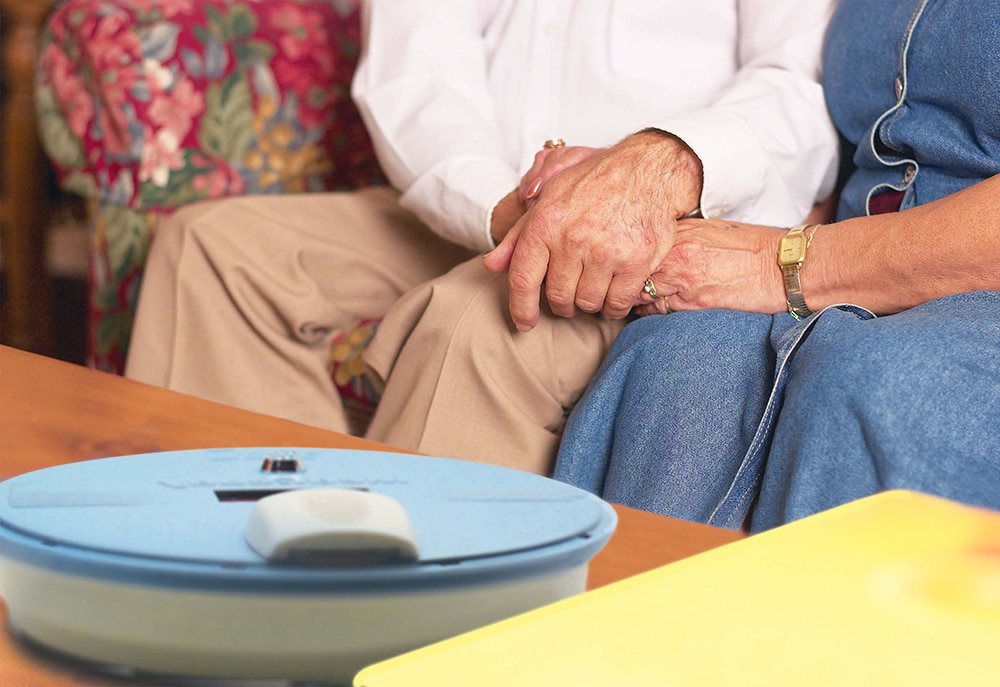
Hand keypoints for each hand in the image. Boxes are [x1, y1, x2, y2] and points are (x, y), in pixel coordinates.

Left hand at [484, 131, 701, 330]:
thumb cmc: (594, 182)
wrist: (646, 169)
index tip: (524, 323)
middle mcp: (573, 240)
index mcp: (545, 224)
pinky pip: (617, 303)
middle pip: (558, 297)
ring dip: (589, 304)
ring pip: (587, 303)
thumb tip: (491, 266)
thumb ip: (518, 236)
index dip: (520, 308)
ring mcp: (606, 253)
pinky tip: (614, 295)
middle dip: (562, 304)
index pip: (523, 279)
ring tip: (594, 289)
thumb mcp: (548, 199)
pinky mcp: (635, 262)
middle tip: (570, 296)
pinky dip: (614, 306)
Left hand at [635, 218, 788, 315]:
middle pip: (629, 269)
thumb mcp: (711, 231)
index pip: (635, 246)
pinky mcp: (692, 301)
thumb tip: (655, 249)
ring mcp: (681, 276)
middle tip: (619, 288)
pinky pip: (655, 311)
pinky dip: (650, 314)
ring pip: (637, 292)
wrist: (784, 265)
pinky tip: (653, 313)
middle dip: (622, 280)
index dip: (626, 259)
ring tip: (633, 302)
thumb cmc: (754, 248)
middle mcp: (674, 251)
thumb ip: (680, 238)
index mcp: (679, 230)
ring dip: (633, 299)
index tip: (623, 267)